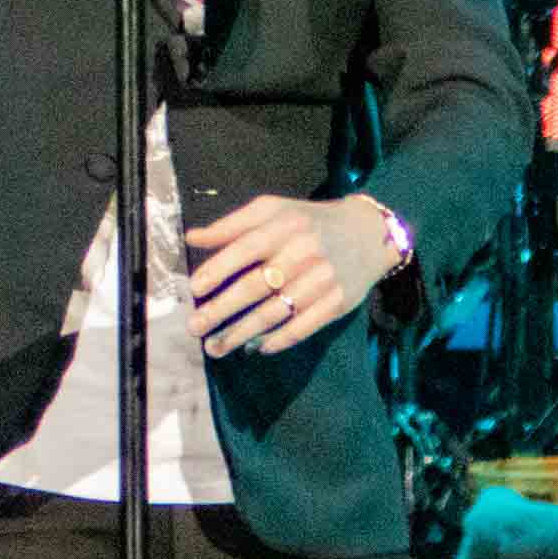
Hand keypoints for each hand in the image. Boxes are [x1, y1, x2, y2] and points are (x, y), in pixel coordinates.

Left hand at [184, 192, 395, 358]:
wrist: (366, 234)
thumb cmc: (307, 221)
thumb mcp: (272, 210)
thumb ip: (232, 225)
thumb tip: (192, 238)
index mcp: (284, 225)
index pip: (246, 248)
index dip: (218, 269)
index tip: (194, 289)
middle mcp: (304, 252)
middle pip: (256, 286)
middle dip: (222, 310)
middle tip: (195, 327)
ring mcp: (322, 280)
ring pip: (275, 312)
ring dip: (242, 333)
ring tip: (215, 347)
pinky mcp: (338, 303)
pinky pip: (303, 327)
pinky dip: (278, 340)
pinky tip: (256, 348)